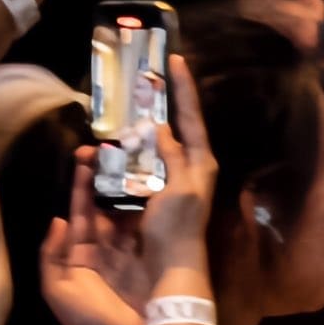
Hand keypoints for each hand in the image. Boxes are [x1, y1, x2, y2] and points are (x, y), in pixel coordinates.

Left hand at [39, 165, 147, 324]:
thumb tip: (61, 218)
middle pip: (106, 205)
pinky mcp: (153, 258)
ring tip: (137, 160)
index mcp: (80, 252)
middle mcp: (107, 247)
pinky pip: (150, 228)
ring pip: (129, 211)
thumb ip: (52, 253)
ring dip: (131, 187)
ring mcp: (132, 251)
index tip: (86, 154)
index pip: (80, 210)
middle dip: (108, 177)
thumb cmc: (85, 320)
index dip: (81, 183)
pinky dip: (151, 208)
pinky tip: (156, 186)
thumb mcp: (57, 287)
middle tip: (116, 148)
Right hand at [138, 53, 214, 268]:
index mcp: (201, 161)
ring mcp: (176, 176)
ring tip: (132, 98)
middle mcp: (192, 165)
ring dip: (147, 120)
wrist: (174, 264)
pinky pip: (148, 157)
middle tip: (150, 73)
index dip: (184, 88)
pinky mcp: (160, 188)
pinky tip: (122, 136)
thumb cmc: (179, 227)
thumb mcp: (180, 189)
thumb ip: (173, 156)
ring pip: (161, 138)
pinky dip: (136, 144)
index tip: (176, 60)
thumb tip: (161, 127)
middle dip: (166, 98)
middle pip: (179, 123)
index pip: (192, 117)